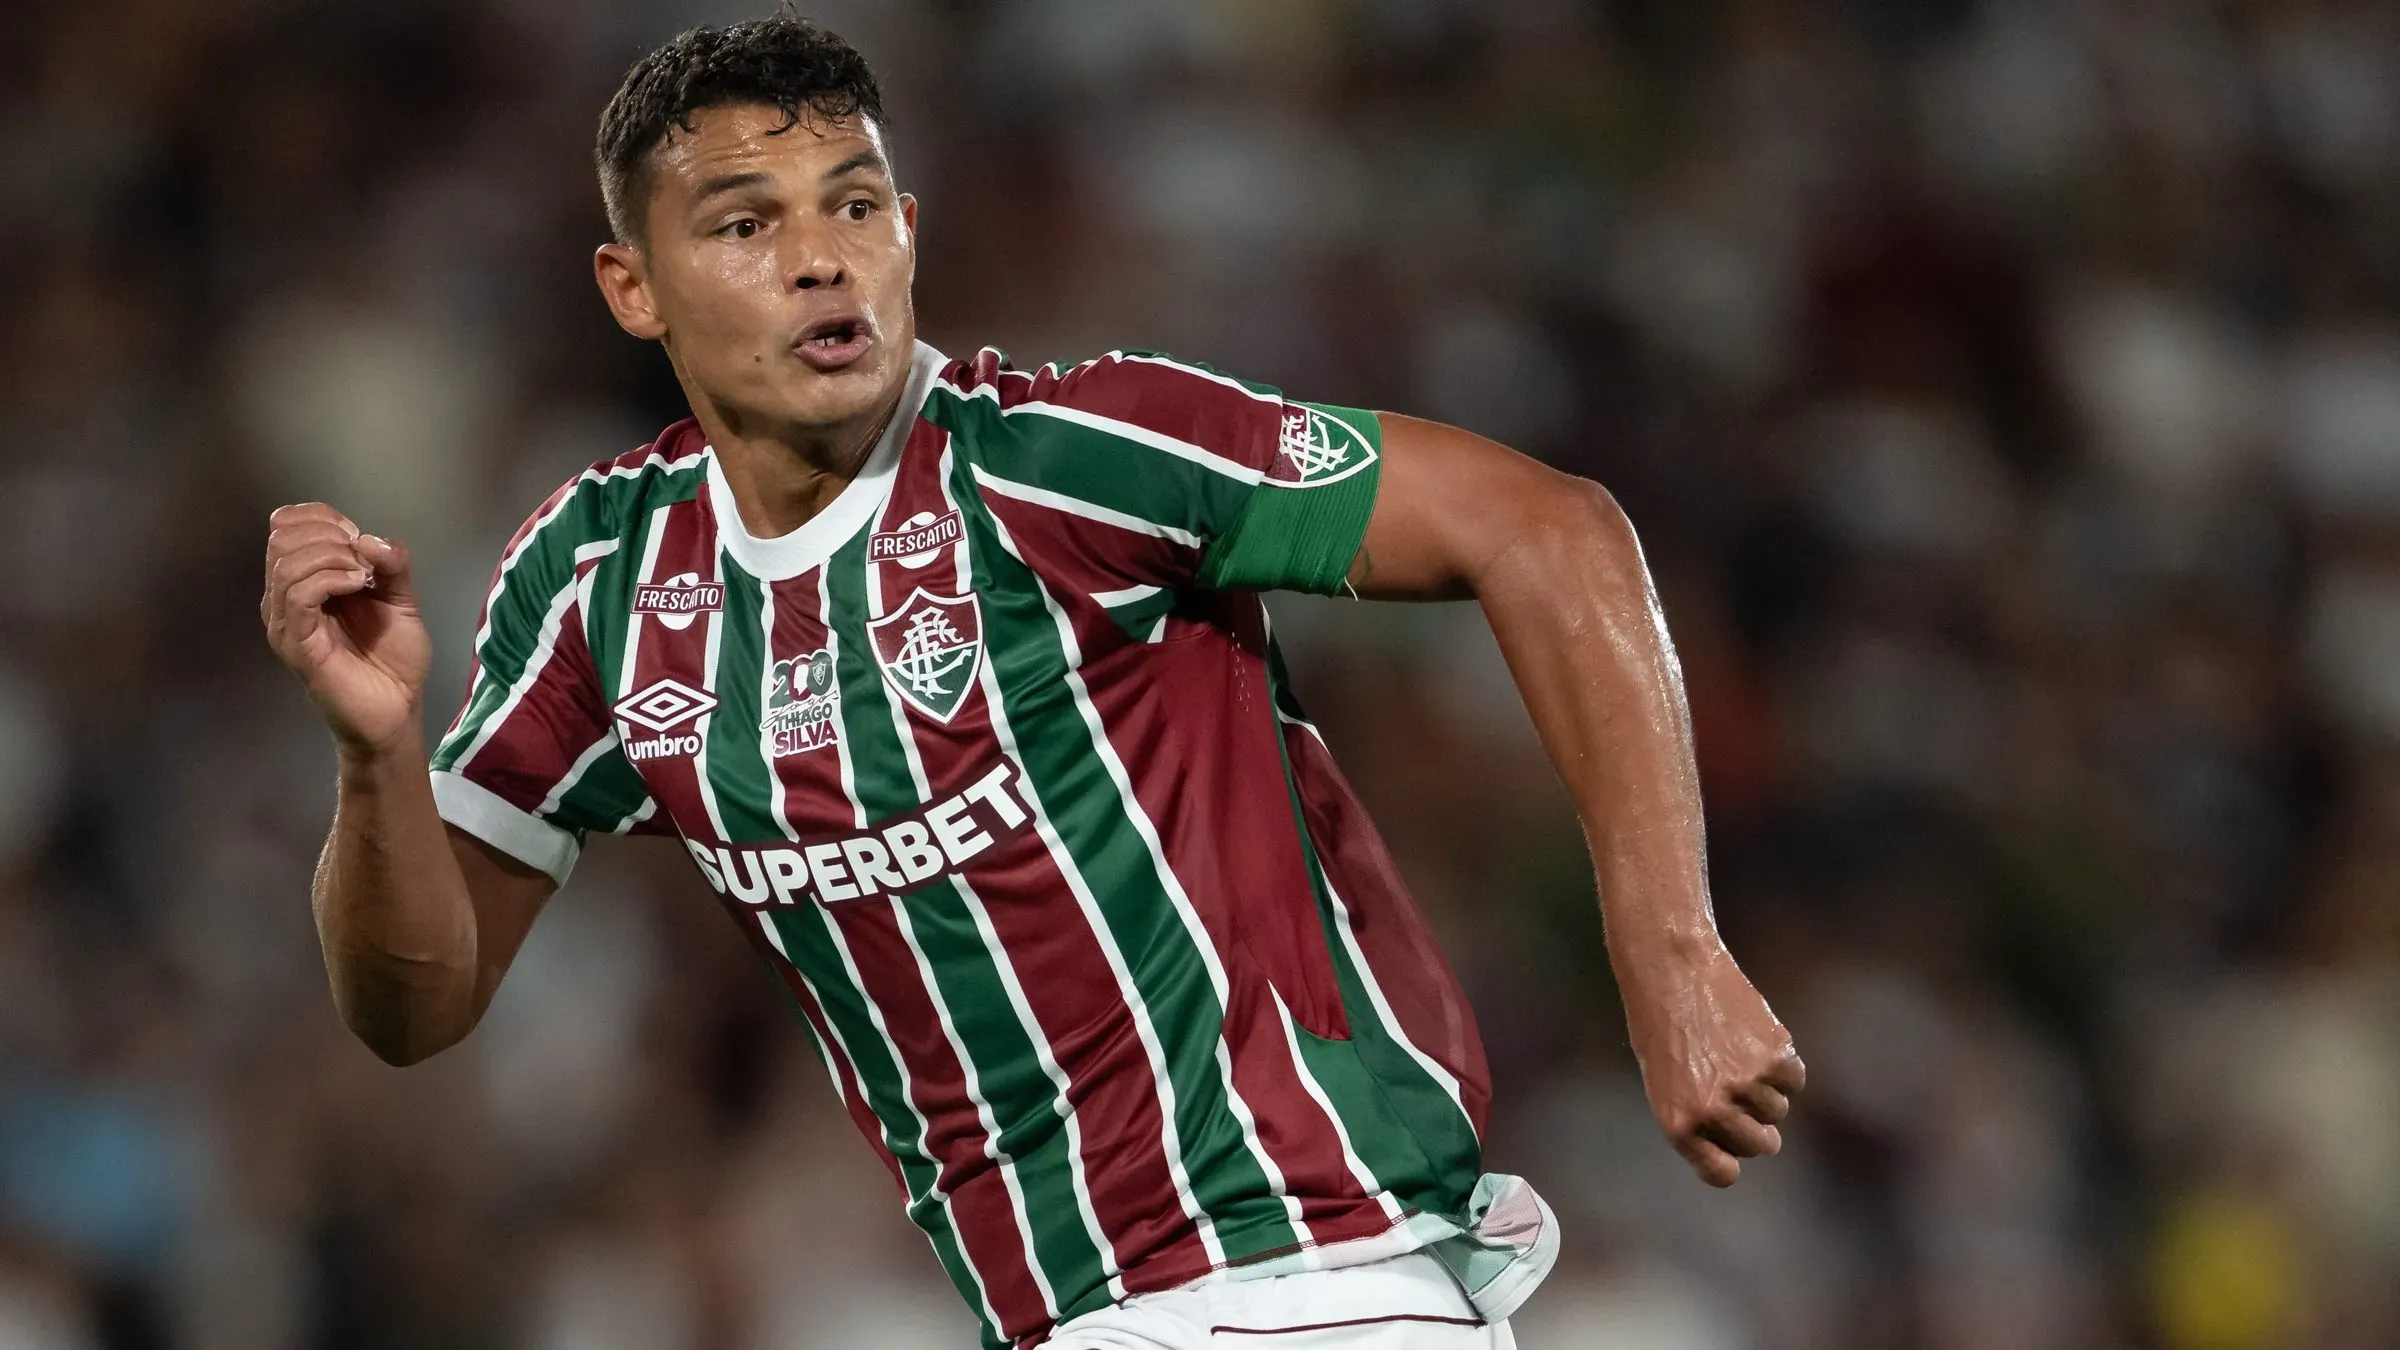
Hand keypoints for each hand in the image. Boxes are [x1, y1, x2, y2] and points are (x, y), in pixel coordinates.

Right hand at [261, 503, 431, 756]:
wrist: (397, 709)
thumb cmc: (394, 658)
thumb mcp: (401, 599)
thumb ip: (392, 564)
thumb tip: (369, 537)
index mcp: (305, 581)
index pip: (287, 525)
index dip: (323, 517)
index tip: (359, 536)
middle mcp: (285, 598)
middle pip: (282, 537)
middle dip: (328, 534)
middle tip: (364, 559)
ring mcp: (286, 621)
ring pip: (287, 562)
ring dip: (333, 556)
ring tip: (365, 576)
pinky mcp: (295, 644)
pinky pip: (297, 594)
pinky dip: (330, 578)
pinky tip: (359, 585)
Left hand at [1626, 947, 1804, 1187]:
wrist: (1672, 970)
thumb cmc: (1661, 1025)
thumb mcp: (1663, 1082)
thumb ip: (1697, 1117)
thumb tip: (1741, 1142)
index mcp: (1679, 1124)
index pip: (1724, 1173)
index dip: (1731, 1158)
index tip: (1731, 1147)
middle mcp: (1713, 1112)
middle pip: (1761, 1145)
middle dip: (1756, 1126)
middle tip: (1741, 1095)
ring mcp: (1746, 1086)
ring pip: (1778, 1111)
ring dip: (1766, 1089)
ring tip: (1736, 1053)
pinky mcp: (1775, 1058)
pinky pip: (1794, 1079)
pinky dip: (1783, 1064)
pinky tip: (1755, 1039)